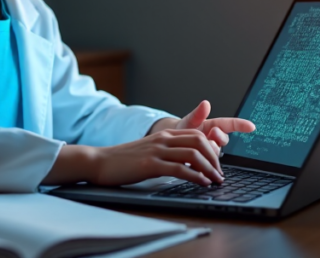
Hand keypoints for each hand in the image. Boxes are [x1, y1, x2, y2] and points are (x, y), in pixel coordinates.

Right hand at [91, 129, 224, 186]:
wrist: (100, 161)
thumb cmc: (123, 160)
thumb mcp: (149, 151)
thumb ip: (166, 152)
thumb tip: (187, 165)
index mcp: (164, 135)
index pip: (196, 135)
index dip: (212, 148)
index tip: (217, 164)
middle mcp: (163, 139)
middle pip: (199, 141)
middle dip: (215, 158)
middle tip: (220, 174)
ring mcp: (157, 150)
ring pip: (193, 154)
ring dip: (209, 168)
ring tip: (215, 180)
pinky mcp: (150, 164)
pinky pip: (179, 168)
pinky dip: (195, 176)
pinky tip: (202, 183)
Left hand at [150, 100, 255, 154]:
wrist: (173, 145)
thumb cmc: (182, 131)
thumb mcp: (188, 121)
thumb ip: (197, 114)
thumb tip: (205, 104)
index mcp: (213, 127)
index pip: (229, 124)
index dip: (241, 125)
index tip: (251, 127)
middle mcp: (215, 140)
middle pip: (224, 139)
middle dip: (220, 136)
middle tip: (213, 133)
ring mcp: (211, 151)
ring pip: (216, 152)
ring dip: (210, 150)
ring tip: (200, 148)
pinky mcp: (206, 162)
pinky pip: (208, 163)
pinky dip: (204, 162)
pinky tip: (197, 161)